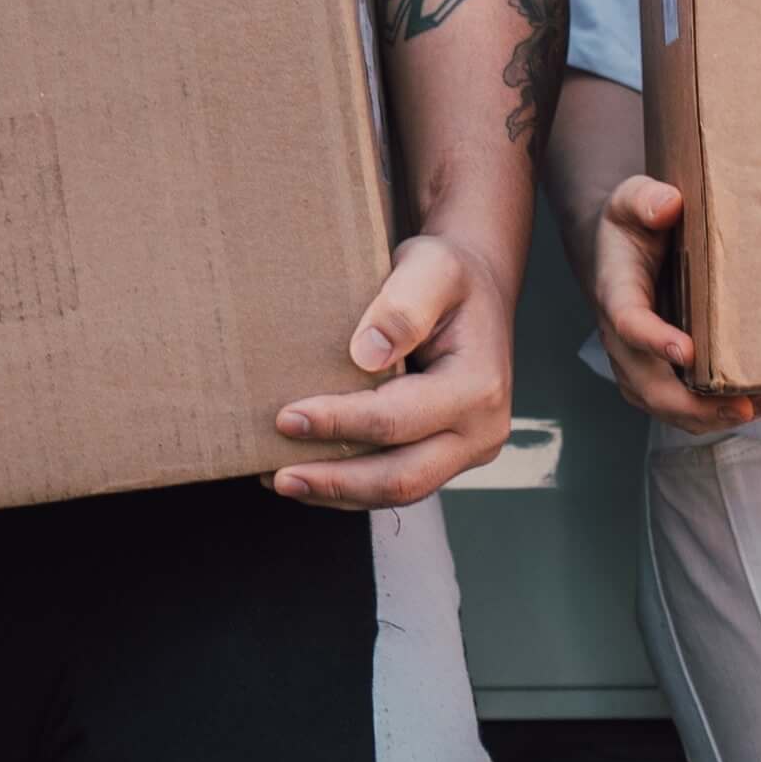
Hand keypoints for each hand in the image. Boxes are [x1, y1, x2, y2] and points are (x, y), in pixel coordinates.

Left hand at [272, 232, 515, 507]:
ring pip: (398, 493)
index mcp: (479, 387)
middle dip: (335, 481)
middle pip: (402, 478)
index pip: (397, 419)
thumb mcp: (432, 268)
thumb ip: (403, 306)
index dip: (339, 423)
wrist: (475, 289)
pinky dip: (349, 487)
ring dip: (337, 493)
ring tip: (281, 480)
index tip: (287, 417)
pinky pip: (397, 485)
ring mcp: (466, 451)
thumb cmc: (449, 275)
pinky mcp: (445, 457)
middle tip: (279, 476)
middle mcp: (481, 431)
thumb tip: (365, 355)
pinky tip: (308, 476)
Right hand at [590, 175, 760, 434]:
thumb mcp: (632, 198)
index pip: (628, 322)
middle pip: (648, 384)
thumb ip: (645, 198)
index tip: (687, 351)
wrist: (621, 250)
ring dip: (710, 415)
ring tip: (760, 407)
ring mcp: (636, 362)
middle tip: (740, 405)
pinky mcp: (656, 374)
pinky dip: (714, 414)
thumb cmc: (633, 225)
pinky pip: (679, 406)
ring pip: (665, 405)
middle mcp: (621, 338)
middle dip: (693, 403)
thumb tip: (670, 204)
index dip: (654, 341)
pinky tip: (756, 405)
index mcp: (615, 292)